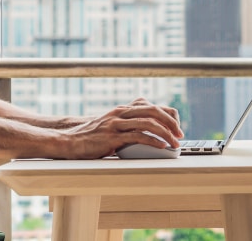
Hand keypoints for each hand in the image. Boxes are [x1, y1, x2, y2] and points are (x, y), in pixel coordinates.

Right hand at [56, 98, 183, 158]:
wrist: (71, 141)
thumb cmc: (92, 136)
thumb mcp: (111, 124)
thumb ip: (126, 123)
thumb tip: (146, 130)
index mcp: (123, 109)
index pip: (151, 105)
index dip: (167, 115)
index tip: (176, 127)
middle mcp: (121, 113)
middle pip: (153, 111)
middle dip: (171, 122)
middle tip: (180, 135)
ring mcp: (117, 124)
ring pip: (148, 123)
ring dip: (166, 133)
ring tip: (175, 144)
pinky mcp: (113, 137)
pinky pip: (137, 136)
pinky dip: (153, 142)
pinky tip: (161, 147)